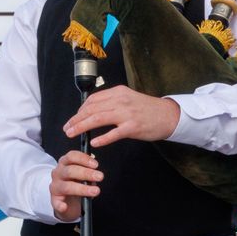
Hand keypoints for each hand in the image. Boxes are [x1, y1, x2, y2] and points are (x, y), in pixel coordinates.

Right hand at [49, 151, 102, 221]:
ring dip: (82, 189)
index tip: (96, 165)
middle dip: (86, 173)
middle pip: (70, 171)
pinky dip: (60, 205)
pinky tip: (64, 206)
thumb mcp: (82, 174)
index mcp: (65, 163)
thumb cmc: (76, 183)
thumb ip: (89, 169)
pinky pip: (56, 202)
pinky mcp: (54, 199)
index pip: (71, 156)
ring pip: (67, 186)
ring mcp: (55, 186)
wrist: (67, 199)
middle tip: (100, 176)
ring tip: (95, 191)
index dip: (84, 159)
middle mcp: (58, 173)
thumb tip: (95, 165)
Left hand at [63, 86, 180, 148]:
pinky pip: (114, 133)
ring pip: (98, 119)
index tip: (73, 119)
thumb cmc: (148, 110)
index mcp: (118, 92)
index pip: (93, 100)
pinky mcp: (133, 127)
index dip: (80, 110)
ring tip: (72, 133)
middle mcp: (121, 101)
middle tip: (67, 128)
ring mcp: (127, 114)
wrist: (169, 115)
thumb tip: (94, 111)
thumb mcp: (129, 99)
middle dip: (76, 119)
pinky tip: (94, 143)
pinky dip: (103, 138)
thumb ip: (113, 103)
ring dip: (82, 127)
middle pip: (92, 109)